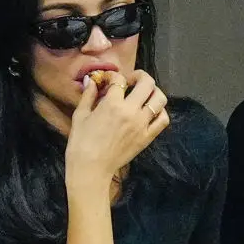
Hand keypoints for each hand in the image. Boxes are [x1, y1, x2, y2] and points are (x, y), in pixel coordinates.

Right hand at [65, 69, 169, 184]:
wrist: (91, 168)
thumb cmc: (81, 142)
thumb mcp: (80, 115)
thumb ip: (88, 95)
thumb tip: (92, 80)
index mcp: (112, 103)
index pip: (119, 79)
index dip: (113, 75)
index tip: (109, 80)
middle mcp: (131, 111)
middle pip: (147, 83)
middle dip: (140, 76)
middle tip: (131, 81)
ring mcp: (142, 124)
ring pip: (159, 99)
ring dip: (153, 92)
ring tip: (143, 95)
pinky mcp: (147, 137)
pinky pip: (163, 120)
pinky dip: (160, 112)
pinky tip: (150, 111)